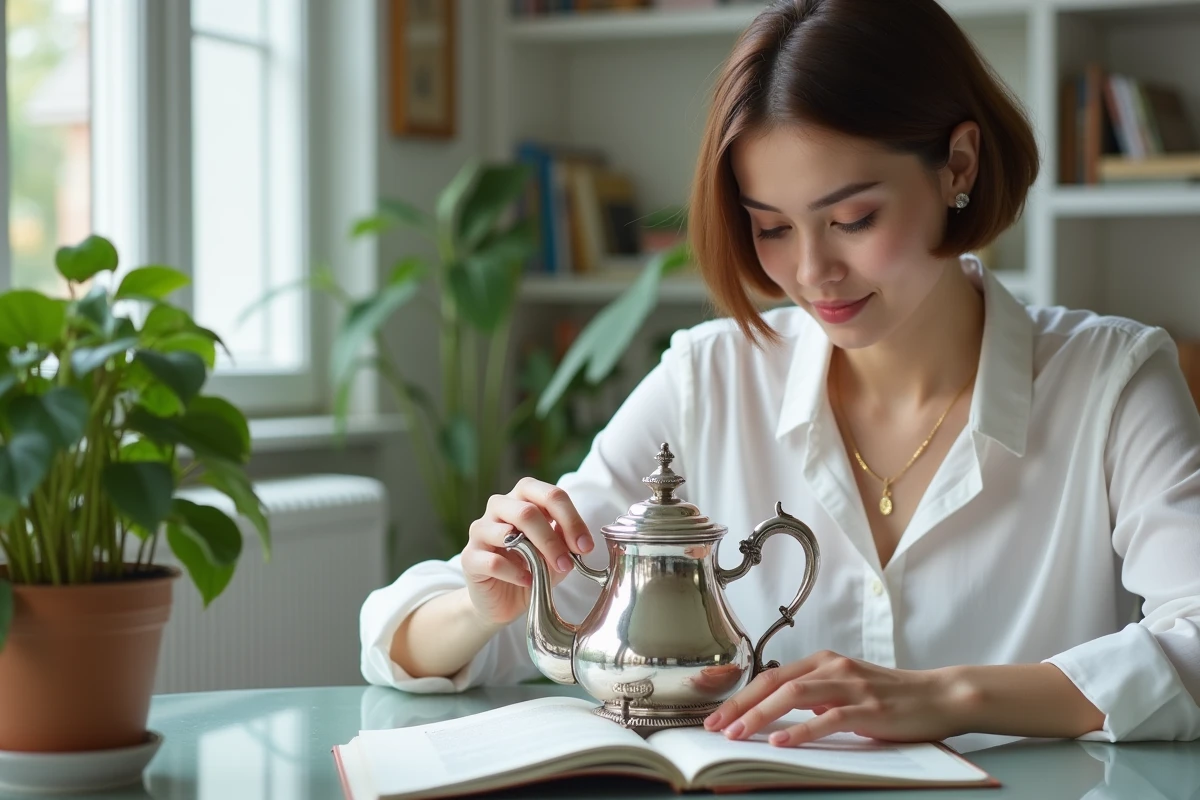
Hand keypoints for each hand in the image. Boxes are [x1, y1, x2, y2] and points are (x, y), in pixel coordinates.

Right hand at [461, 477, 594, 626]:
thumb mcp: (556, 552)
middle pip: (527, 511)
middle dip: (552, 539)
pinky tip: (527, 581)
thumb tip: (581, 541)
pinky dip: (515, 572)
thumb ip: (566, 541)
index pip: (550, 495)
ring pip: (506, 530)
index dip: (572, 519)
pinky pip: (493, 560)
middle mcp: (499, 507)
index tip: (586, 546)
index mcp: (524, 497)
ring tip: (548, 572)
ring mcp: (481, 530)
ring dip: (535, 553)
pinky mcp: (469, 557)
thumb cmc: (531, 566)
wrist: (502, 599)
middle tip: (568, 563)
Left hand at [703, 650, 970, 746]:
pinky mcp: (867, 707)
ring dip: (760, 715)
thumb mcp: (846, 690)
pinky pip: (827, 718)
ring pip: (793, 696)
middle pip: (773, 683)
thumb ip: (816, 697)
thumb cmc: (891, 697)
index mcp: (823, 663)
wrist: (939, 696)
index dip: (739, 696)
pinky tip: (780, 741)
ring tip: (738, 734)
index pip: (769, 677)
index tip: (715, 717)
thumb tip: (777, 714)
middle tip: (715, 727)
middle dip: (739, 705)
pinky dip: (800, 730)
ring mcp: (850, 686)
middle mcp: (832, 667)